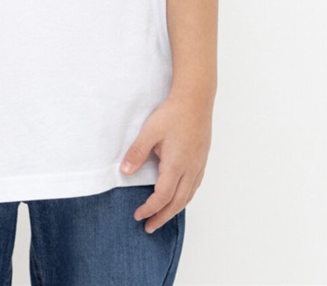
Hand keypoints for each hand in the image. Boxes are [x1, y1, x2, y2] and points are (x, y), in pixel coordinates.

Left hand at [119, 93, 212, 232]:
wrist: (196, 99)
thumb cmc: (173, 113)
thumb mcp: (150, 131)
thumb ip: (137, 153)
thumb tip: (124, 172)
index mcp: (176, 165)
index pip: (162, 196)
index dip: (150, 209)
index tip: (138, 215)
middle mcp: (190, 169)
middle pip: (177, 203)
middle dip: (162, 217)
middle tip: (150, 227)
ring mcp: (198, 165)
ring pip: (188, 196)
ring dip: (175, 209)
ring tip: (163, 216)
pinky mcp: (202, 159)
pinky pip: (195, 186)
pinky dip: (185, 197)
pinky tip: (180, 196)